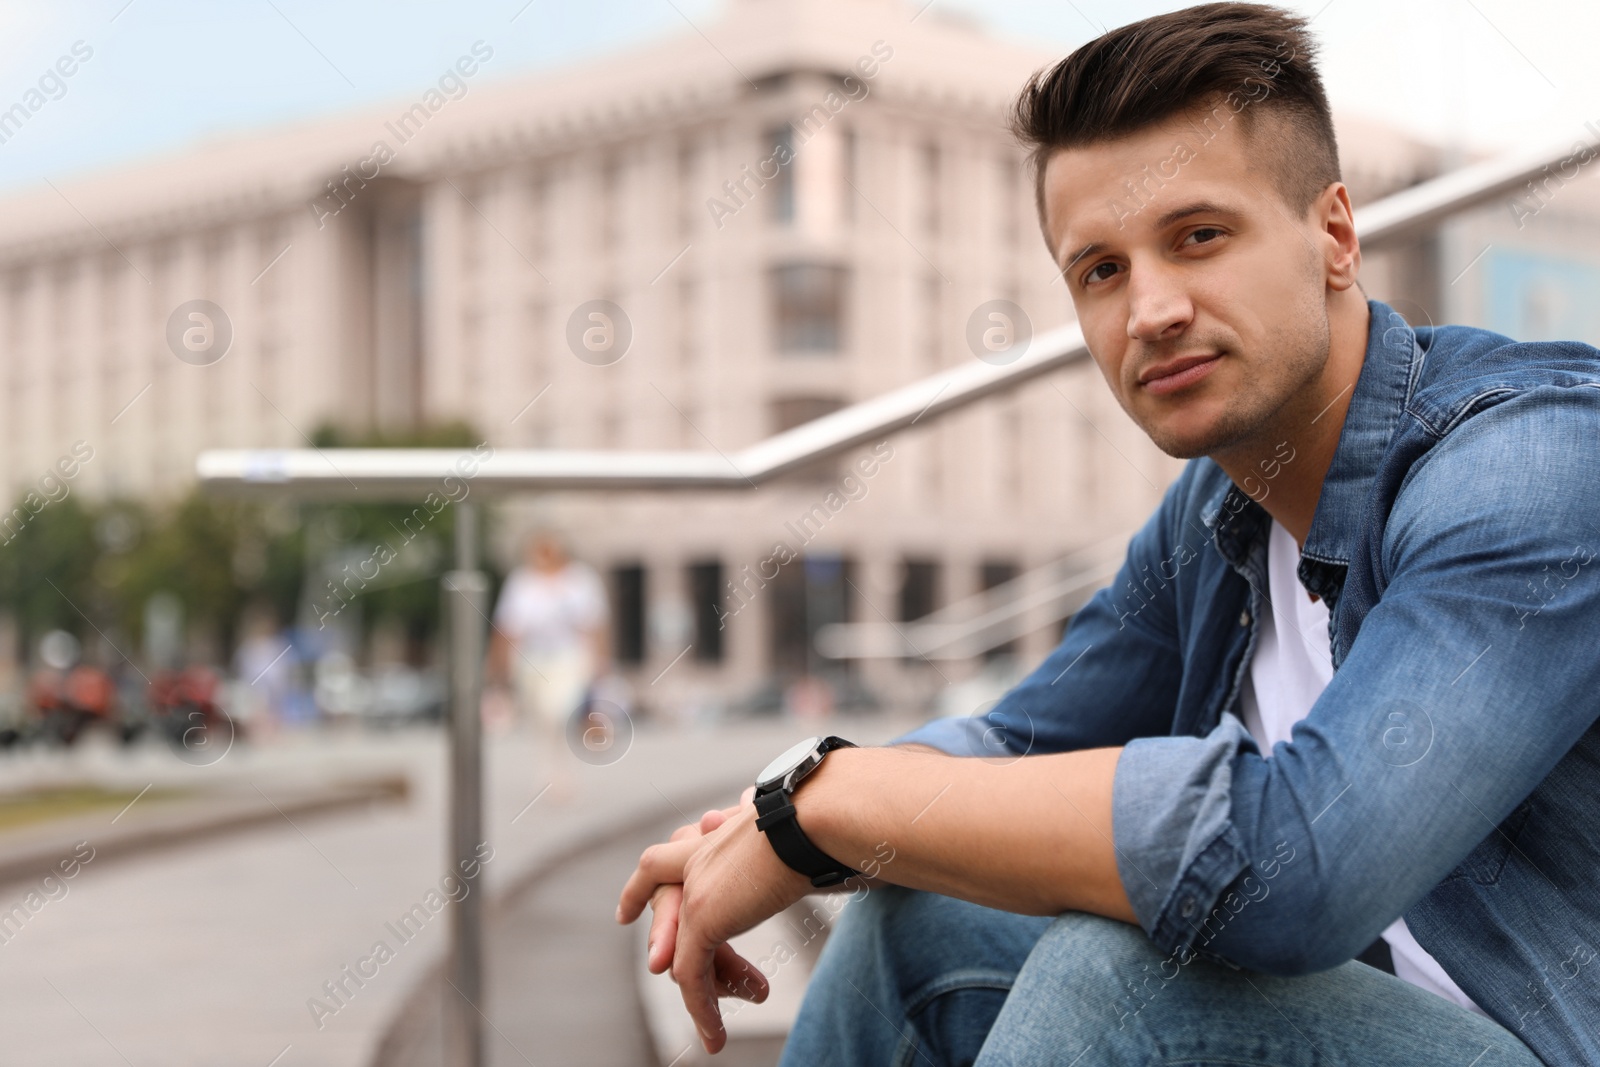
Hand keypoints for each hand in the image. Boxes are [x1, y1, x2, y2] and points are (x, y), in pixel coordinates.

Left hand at [618, 785, 813, 1053]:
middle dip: (674, 951)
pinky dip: (702, 1009)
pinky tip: (712, 1037)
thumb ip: (754, 828)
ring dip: (706, 991)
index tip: (625, 913)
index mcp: (717, 831)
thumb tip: (741, 802)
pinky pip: (692, 973)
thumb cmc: (821, 819)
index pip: (667, 863)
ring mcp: (696, 884)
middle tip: (682, 981)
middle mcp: (698, 851)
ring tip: (718, 1028)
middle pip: (668, 909)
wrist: (816, 818)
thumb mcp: (783, 831)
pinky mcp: (703, 915)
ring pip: (682, 949)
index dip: (643, 891)